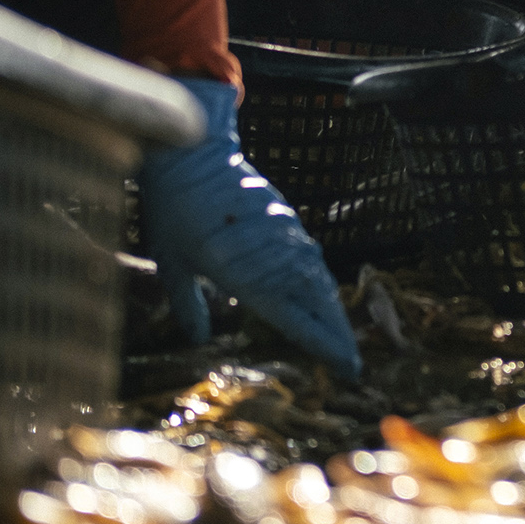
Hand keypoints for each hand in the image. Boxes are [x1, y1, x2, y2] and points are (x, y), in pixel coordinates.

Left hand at [140, 77, 361, 378]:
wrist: (192, 156)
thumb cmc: (173, 212)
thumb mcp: (171, 263)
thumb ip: (188, 304)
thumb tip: (198, 339)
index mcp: (245, 274)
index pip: (294, 318)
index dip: (322, 344)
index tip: (346, 366)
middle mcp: (275, 256)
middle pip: (319, 303)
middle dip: (339, 336)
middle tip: (353, 367)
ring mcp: (286, 235)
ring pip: (320, 281)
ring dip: (334, 312)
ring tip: (344, 340)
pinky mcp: (287, 218)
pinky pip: (312, 258)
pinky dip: (322, 284)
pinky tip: (324, 298)